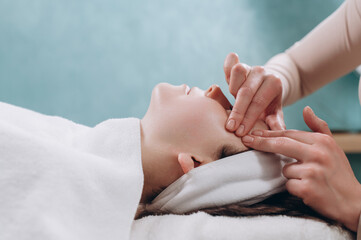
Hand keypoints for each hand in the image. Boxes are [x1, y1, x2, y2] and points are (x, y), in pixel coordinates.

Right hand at [223, 53, 284, 135]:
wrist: (268, 86)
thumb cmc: (268, 103)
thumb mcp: (275, 113)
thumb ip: (276, 123)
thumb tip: (277, 132)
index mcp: (274, 83)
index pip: (258, 103)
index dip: (248, 119)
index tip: (240, 133)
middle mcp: (262, 72)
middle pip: (246, 91)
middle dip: (237, 111)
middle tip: (231, 128)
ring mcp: (250, 67)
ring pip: (238, 73)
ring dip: (232, 90)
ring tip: (229, 106)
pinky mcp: (238, 65)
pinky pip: (230, 63)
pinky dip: (226, 67)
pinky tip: (220, 78)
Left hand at [241, 106, 360, 231]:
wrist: (354, 202)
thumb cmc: (339, 172)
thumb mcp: (332, 146)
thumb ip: (318, 127)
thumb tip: (306, 109)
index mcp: (322, 141)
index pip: (289, 134)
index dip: (269, 133)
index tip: (254, 133)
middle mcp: (318, 153)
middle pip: (281, 144)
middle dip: (261, 142)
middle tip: (246, 140)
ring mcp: (313, 171)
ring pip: (285, 169)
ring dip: (290, 175)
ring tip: (308, 179)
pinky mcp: (308, 188)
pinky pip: (288, 184)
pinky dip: (294, 188)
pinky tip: (307, 190)